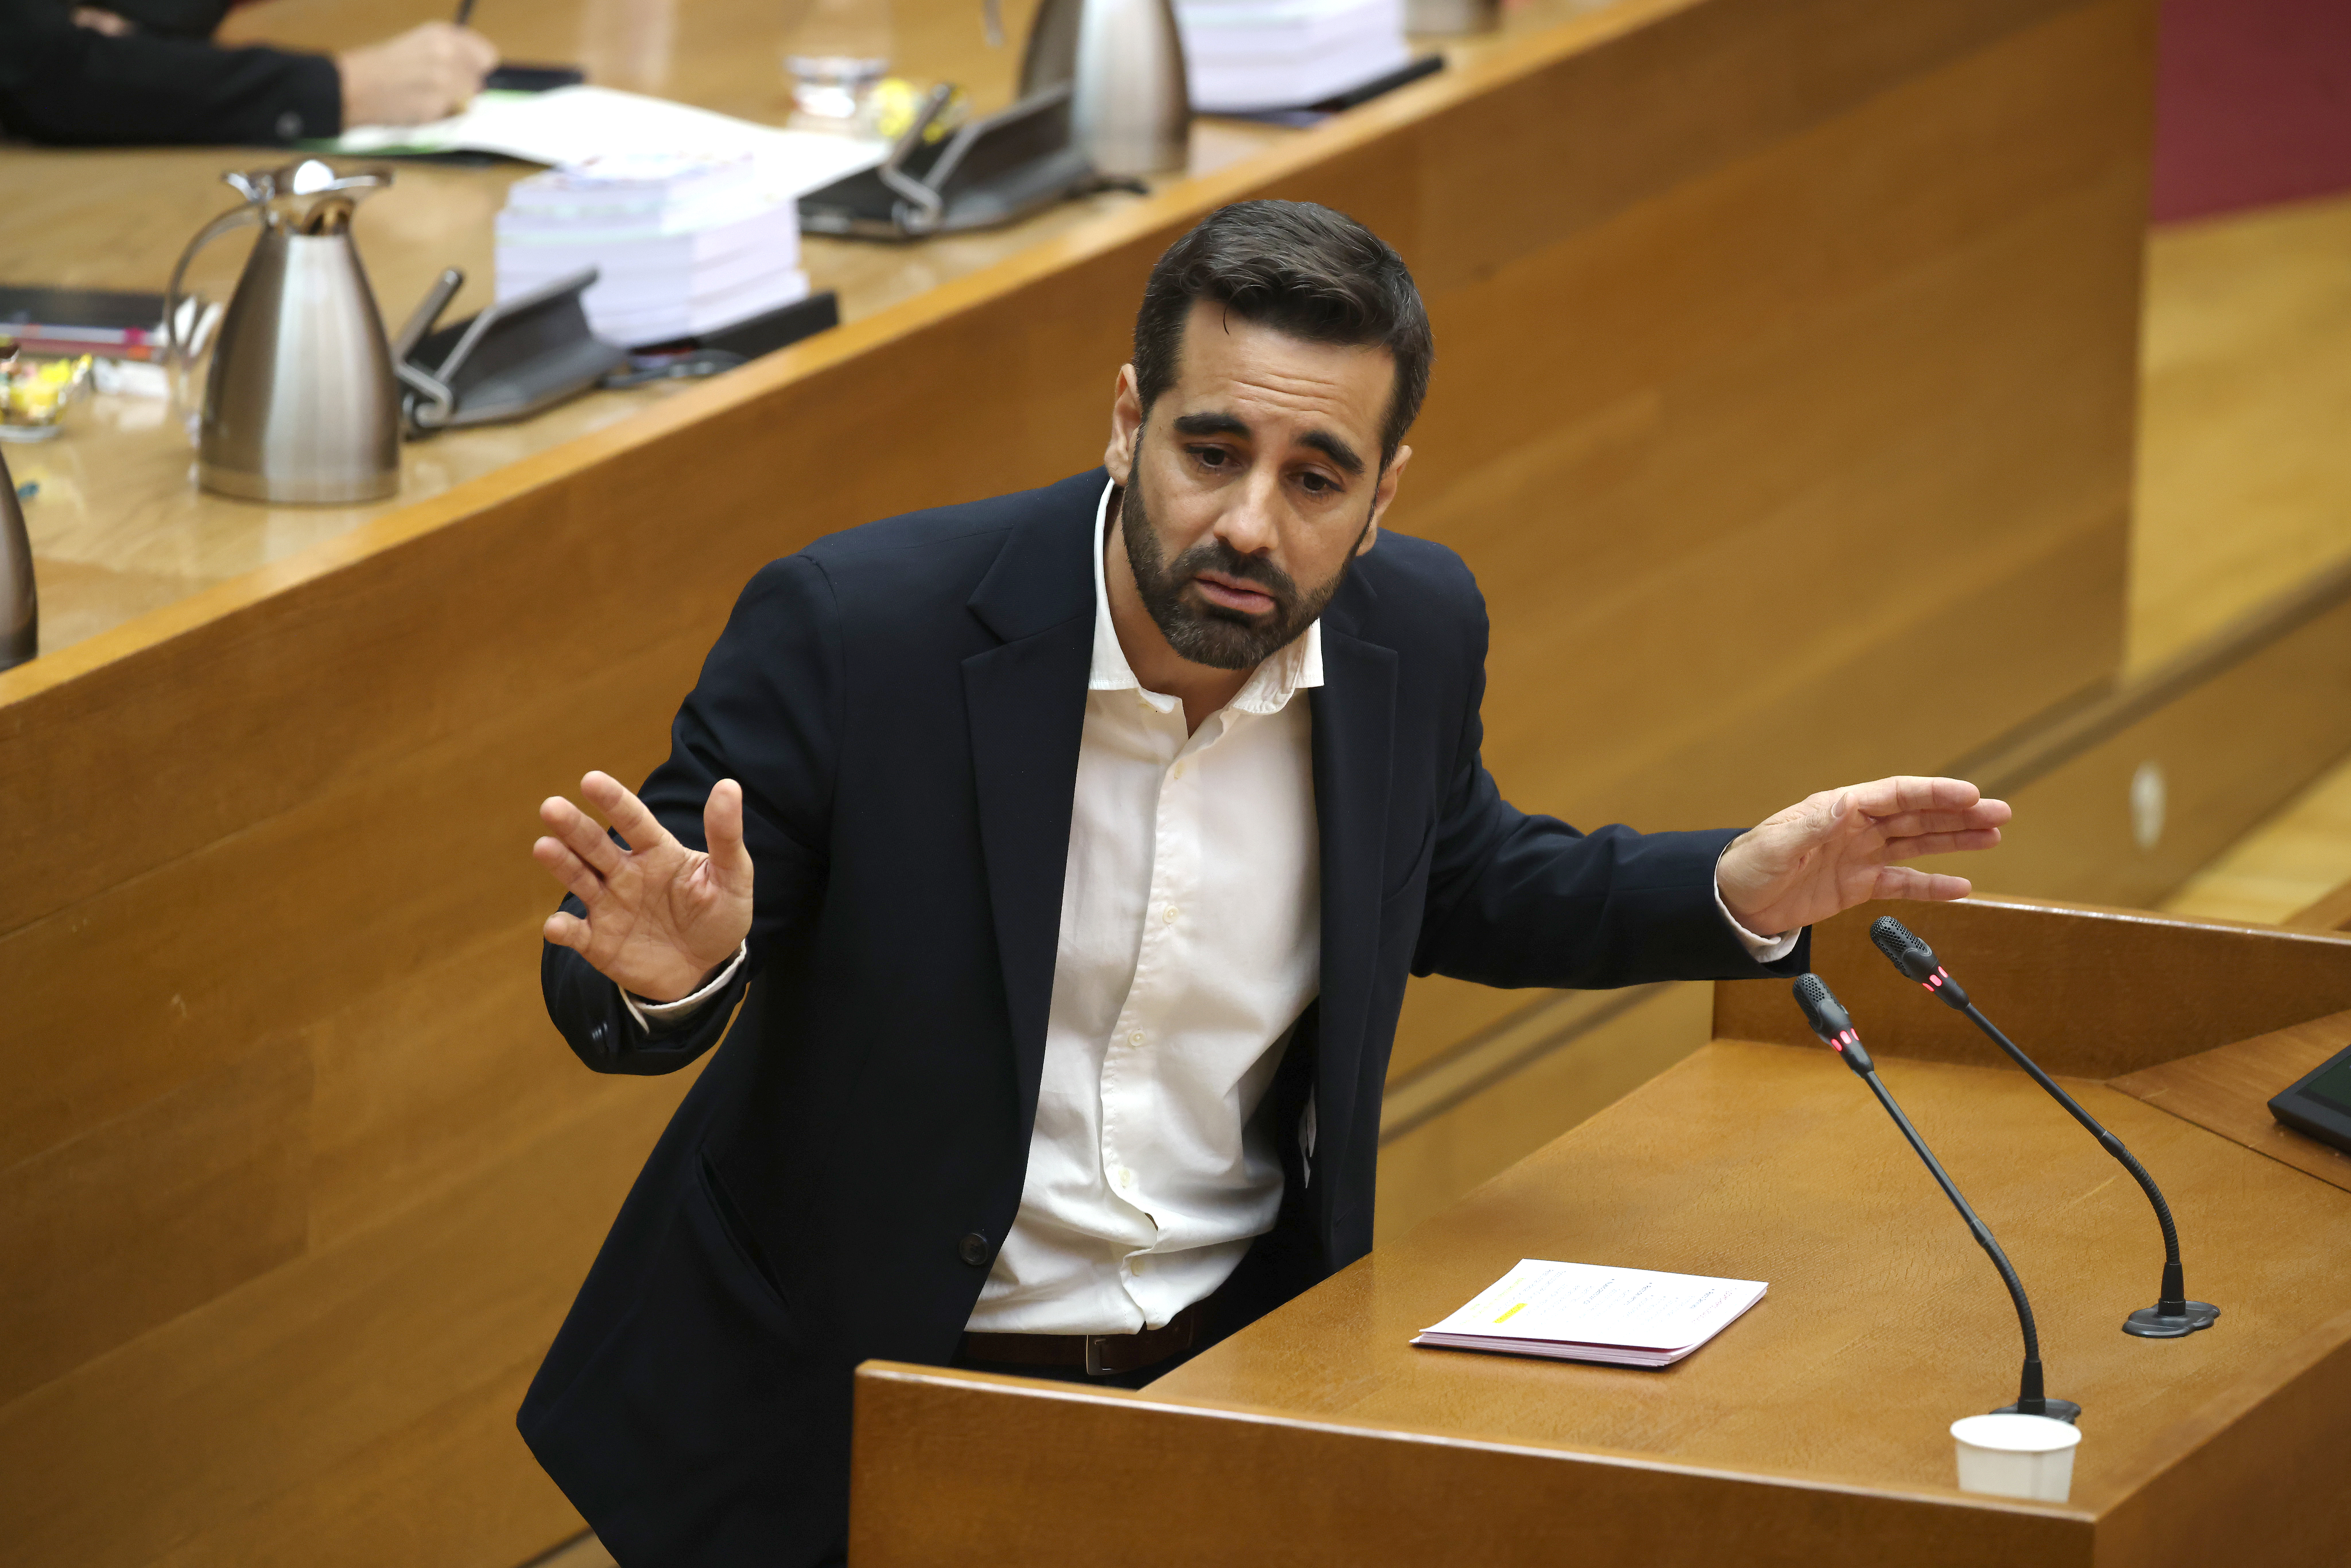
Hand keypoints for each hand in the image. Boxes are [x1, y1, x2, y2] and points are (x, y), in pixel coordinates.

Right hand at [336, 22, 497, 126]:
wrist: (356, 86)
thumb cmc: (384, 66)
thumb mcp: (420, 44)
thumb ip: (452, 52)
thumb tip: (478, 70)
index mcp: (442, 34)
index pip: (486, 56)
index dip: (476, 68)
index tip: (467, 73)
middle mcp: (447, 53)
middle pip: (478, 81)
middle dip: (464, 88)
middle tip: (437, 88)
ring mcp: (444, 80)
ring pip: (469, 101)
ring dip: (453, 103)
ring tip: (425, 97)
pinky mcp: (437, 105)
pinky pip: (452, 116)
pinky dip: (441, 115)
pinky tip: (419, 106)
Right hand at [533, 771, 754, 1002]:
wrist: (705, 968)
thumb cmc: (718, 915)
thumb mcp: (732, 876)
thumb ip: (725, 835)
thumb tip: (728, 785)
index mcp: (656, 851)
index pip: (633, 820)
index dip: (614, 800)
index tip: (591, 780)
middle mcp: (625, 872)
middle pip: (595, 844)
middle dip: (573, 826)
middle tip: (551, 806)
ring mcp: (609, 906)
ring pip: (579, 879)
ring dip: (561, 863)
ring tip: (543, 847)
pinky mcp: (598, 941)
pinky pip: (576, 933)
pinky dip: (563, 928)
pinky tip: (556, 925)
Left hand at [1717, 775, 2009, 937]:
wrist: (1733, 901)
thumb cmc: (1748, 865)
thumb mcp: (1776, 844)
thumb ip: (1812, 826)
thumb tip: (1844, 805)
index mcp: (1839, 809)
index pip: (1898, 794)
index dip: (1935, 793)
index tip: (1971, 794)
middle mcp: (1856, 828)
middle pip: (1917, 816)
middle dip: (1959, 814)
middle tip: (2000, 813)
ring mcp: (1861, 856)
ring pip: (1918, 844)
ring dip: (1955, 841)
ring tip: (1993, 836)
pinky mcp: (1859, 885)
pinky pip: (1904, 883)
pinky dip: (1932, 885)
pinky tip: (1962, 886)